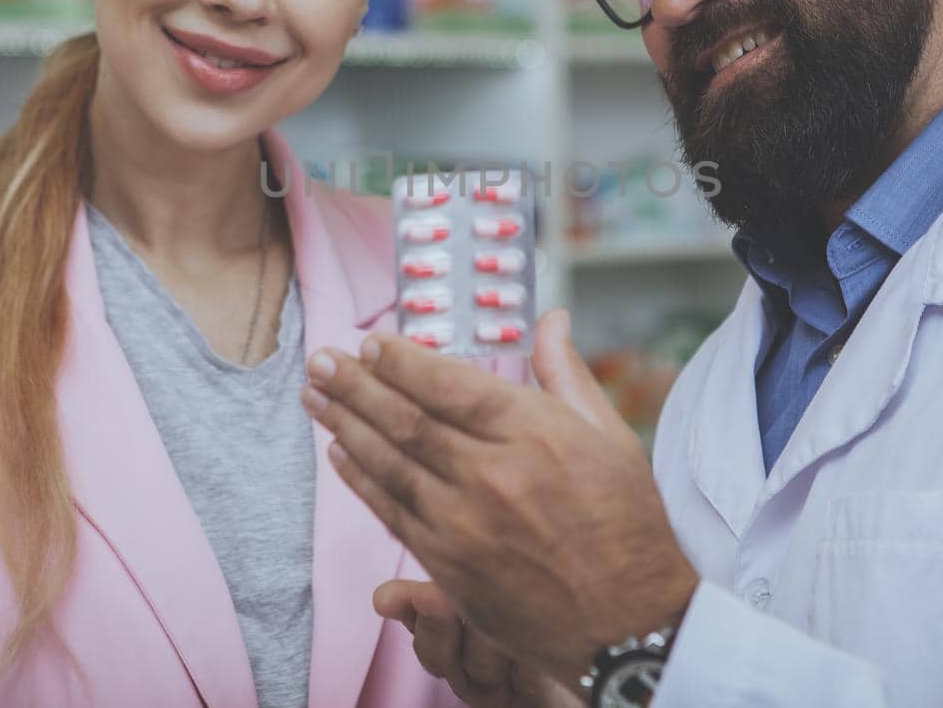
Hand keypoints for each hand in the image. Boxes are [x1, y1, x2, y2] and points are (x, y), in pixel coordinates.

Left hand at [302, 309, 698, 686]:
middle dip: (356, 385)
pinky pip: (392, 511)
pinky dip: (361, 479)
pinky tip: (339, 453)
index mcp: (536, 433)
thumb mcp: (610, 437)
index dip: (402, 361)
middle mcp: (493, 474)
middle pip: (407, 419)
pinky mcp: (448, 566)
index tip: (371, 343)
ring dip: (345, 424)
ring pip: (390, 463)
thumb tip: (551, 319)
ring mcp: (465, 524)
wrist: (627, 624)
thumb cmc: (626, 526)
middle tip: (322, 360)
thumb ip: (566, 375)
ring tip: (315, 396)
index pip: (449, 384)